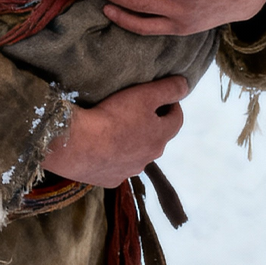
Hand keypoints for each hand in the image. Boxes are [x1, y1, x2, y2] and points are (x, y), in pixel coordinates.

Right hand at [43, 76, 186, 186]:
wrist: (80, 145)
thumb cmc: (114, 117)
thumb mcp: (144, 96)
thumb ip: (168, 89)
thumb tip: (186, 85)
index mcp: (160, 137)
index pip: (176, 119)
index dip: (172, 105)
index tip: (162, 95)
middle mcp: (149, 157)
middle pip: (157, 138)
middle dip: (152, 124)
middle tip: (136, 110)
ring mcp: (129, 170)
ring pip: (137, 154)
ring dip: (132, 143)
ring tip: (115, 129)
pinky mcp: (110, 178)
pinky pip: (116, 166)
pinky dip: (113, 157)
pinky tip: (100, 148)